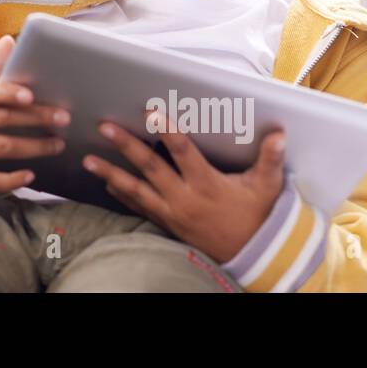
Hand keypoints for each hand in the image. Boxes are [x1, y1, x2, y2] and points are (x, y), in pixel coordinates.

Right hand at [0, 35, 70, 189]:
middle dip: (35, 119)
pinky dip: (9, 180)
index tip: (31, 96)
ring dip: (33, 147)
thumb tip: (11, 41)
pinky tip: (30, 176)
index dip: (9, 94)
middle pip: (2, 119)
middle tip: (62, 118)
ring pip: (1, 148)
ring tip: (57, 144)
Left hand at [82, 107, 286, 263]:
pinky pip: (140, 208)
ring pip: (136, 191)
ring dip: (111, 173)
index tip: (151, 112)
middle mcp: (185, 198)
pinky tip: (106, 183)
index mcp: (206, 184)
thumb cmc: (257, 216)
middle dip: (125, 146)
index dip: (167, 131)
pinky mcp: (167, 223)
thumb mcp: (266, 187)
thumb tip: (279, 135)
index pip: (182, 152)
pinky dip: (122, 195)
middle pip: (150, 167)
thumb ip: (270, 159)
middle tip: (105, 128)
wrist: (252, 255)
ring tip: (88, 160)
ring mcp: (172, 212)